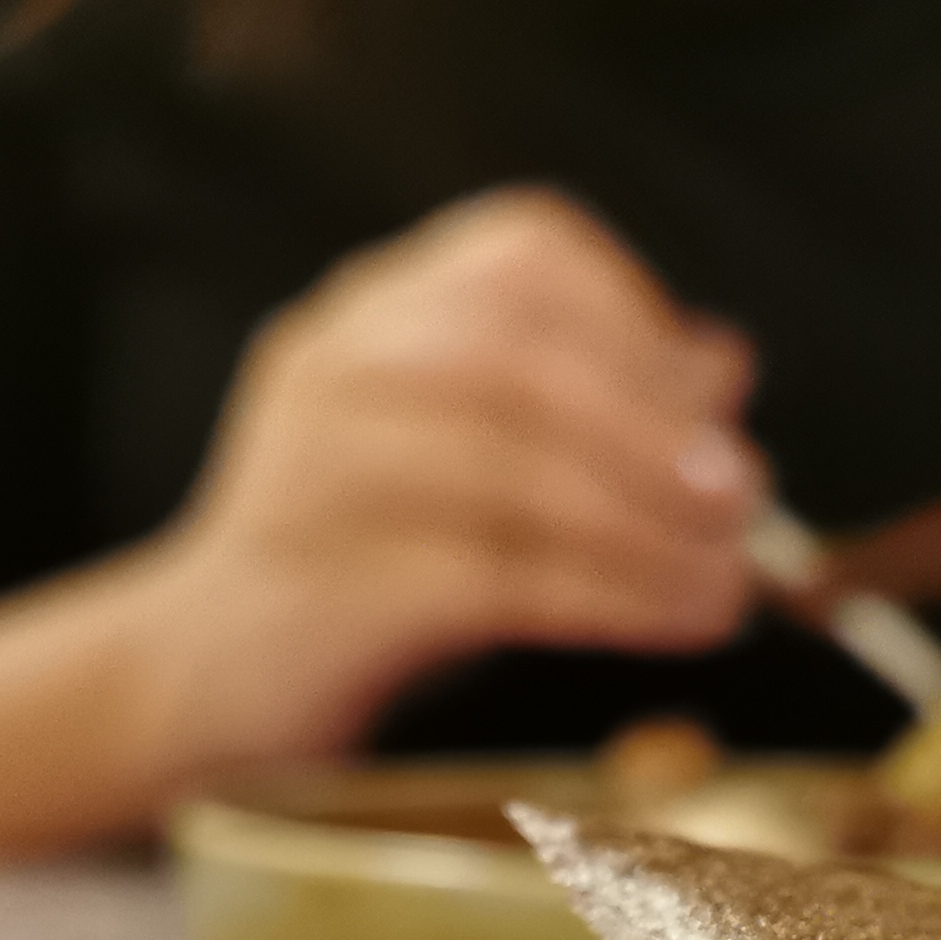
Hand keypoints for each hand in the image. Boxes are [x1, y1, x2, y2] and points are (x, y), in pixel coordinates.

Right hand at [125, 187, 763, 767]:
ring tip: (730, 576)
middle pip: (518, 354)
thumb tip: (720, 360)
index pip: (522, 253)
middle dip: (654, 426)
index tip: (713, 403)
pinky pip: (495, 576)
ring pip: (508, 466)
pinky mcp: (327, 588)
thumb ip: (581, 407)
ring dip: (648, 524)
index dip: (637, 317)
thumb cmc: (363, 574)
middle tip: (745, 495)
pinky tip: (684, 618)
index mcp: (371, 317)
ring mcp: (316, 474)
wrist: (195, 686)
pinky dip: (613, 595)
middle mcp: (335, 368)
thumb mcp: (475, 469)